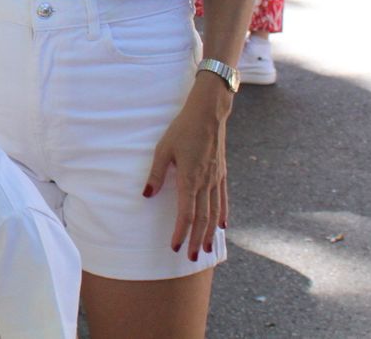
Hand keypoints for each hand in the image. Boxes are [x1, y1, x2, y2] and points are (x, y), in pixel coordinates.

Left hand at [142, 80, 230, 260]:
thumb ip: (156, 173)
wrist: (208, 113)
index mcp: (190, 178)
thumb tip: (147, 195)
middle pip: (203, 219)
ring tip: (207, 249)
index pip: (186, 213)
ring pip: (215, 212)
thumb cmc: (182, 129)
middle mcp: (206, 182)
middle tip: (191, 257)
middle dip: (196, 239)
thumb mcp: (163, 149)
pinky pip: (223, 199)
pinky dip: (223, 214)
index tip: (175, 246)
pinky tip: (223, 226)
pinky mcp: (221, 173)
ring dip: (210, 232)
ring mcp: (216, 179)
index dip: (181, 232)